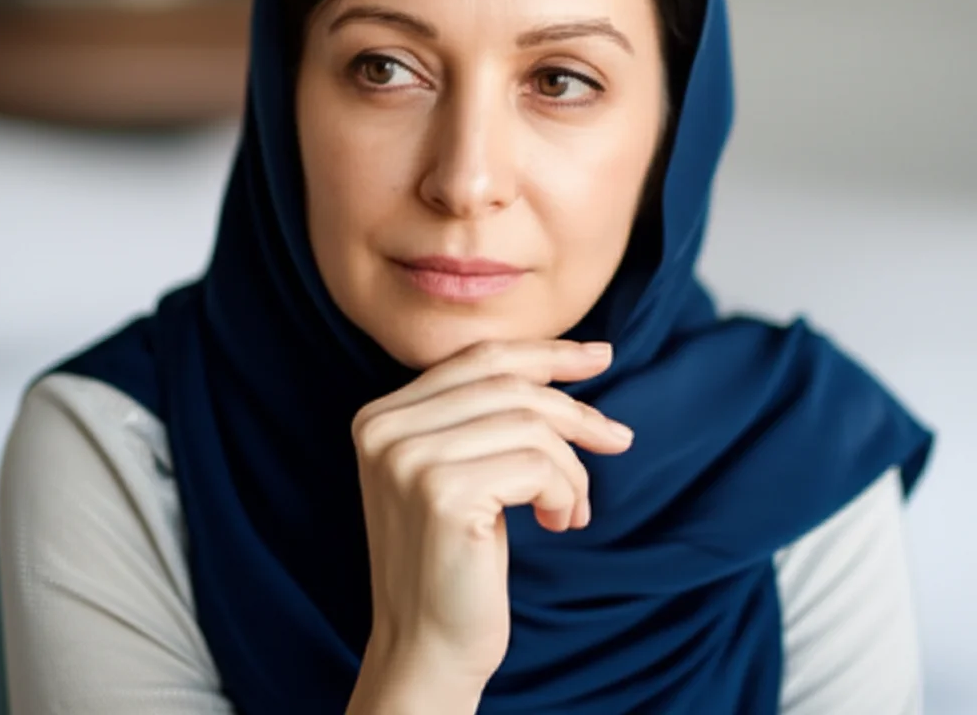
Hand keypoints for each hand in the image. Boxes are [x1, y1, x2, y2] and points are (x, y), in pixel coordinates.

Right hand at [350, 338, 633, 689]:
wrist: (427, 648)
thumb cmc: (457, 558)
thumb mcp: (459, 469)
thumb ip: (485, 413)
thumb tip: (577, 357)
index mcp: (381, 415)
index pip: (478, 358)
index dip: (546, 353)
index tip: (600, 356)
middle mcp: (385, 428)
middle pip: (509, 384)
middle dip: (576, 411)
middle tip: (619, 440)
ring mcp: (409, 459)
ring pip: (531, 424)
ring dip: (572, 468)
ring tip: (572, 507)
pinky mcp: (443, 494)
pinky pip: (538, 465)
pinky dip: (565, 491)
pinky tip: (559, 522)